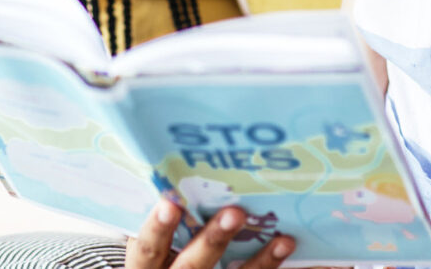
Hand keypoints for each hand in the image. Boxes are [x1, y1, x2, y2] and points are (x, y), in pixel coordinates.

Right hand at [126, 200, 295, 268]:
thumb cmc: (160, 252)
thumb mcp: (153, 245)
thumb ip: (162, 218)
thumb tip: (178, 171)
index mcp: (146, 267)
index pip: (147, 250)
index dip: (157, 229)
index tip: (169, 204)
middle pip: (191, 267)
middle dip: (213, 240)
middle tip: (235, 213)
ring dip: (256, 260)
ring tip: (280, 238)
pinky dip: (267, 263)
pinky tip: (284, 244)